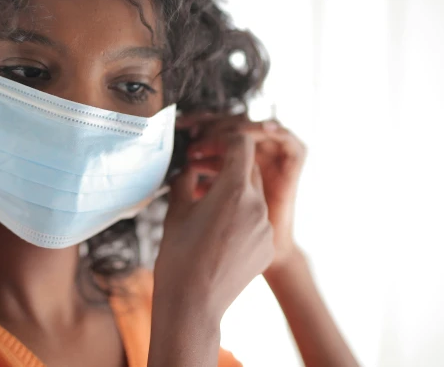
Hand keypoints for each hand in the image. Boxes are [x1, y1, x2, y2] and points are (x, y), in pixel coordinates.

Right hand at [154, 130, 274, 319]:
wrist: (193, 303)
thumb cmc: (179, 256)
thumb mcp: (176, 210)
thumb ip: (185, 181)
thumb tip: (189, 170)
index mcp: (233, 190)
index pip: (241, 145)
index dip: (224, 139)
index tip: (208, 146)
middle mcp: (257, 206)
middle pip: (248, 169)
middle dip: (227, 166)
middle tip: (202, 171)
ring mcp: (266, 229)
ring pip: (253, 196)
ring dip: (233, 192)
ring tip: (207, 203)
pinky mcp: (268, 247)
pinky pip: (257, 221)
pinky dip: (241, 216)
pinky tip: (218, 230)